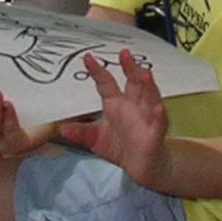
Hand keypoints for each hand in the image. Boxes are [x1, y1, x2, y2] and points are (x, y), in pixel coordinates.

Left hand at [55, 48, 171, 189]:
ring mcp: (146, 118)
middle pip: (132, 83)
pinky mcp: (155, 134)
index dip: (97, 70)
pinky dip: (159, 116)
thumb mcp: (95, 139)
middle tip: (125, 54)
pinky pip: (159, 123)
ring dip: (148, 86)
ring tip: (144, 74)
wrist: (141, 166)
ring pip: (149, 97)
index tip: (87, 57)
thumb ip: (81, 133)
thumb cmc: (120, 146)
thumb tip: (62, 129)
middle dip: (130, 68)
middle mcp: (132, 106)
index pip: (106, 82)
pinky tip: (158, 109)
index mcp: (116, 104)